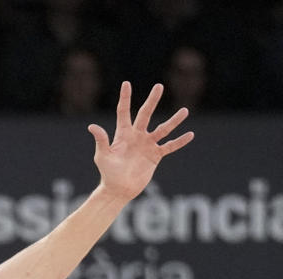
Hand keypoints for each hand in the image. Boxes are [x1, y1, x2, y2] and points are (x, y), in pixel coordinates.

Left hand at [90, 83, 193, 200]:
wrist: (119, 190)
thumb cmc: (108, 173)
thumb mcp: (102, 156)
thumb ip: (101, 140)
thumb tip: (92, 126)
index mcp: (123, 134)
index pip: (123, 112)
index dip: (125, 98)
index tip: (126, 83)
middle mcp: (136, 136)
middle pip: (145, 114)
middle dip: (152, 101)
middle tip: (159, 86)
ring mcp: (147, 145)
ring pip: (163, 129)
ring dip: (174, 120)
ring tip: (185, 110)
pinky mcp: (155, 155)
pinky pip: (170, 146)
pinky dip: (179, 141)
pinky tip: (190, 134)